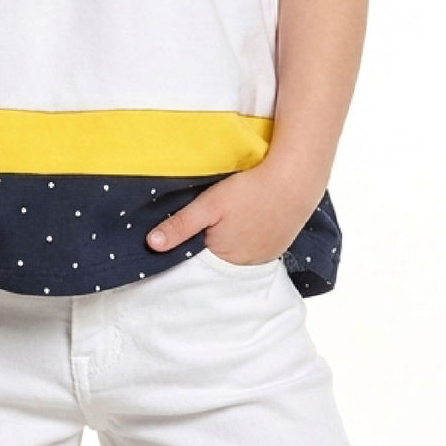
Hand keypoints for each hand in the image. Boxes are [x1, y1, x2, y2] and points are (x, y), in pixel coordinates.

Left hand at [146, 161, 316, 265]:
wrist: (294, 180)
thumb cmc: (250, 190)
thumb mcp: (209, 204)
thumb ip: (180, 225)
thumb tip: (151, 245)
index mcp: (225, 259)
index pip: (199, 258)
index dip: (191, 242)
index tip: (189, 226)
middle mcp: (246, 265)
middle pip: (219, 256)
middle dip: (211, 241)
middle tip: (212, 216)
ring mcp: (265, 257)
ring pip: (238, 251)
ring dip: (231, 238)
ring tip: (231, 215)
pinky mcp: (279, 246)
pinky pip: (256, 246)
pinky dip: (249, 236)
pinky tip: (249, 218)